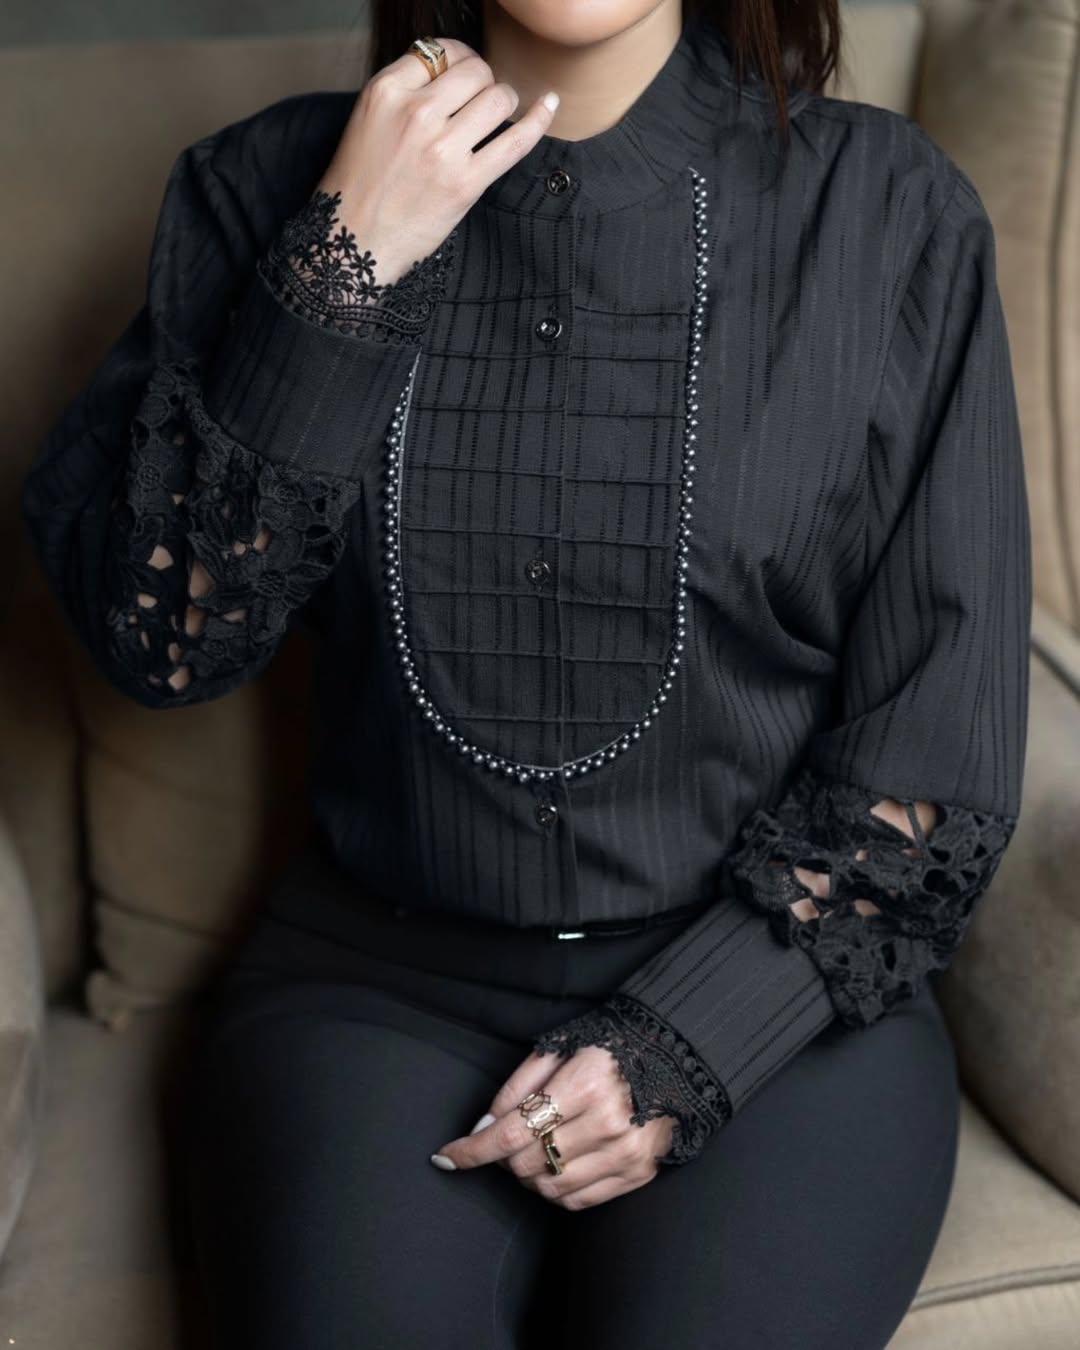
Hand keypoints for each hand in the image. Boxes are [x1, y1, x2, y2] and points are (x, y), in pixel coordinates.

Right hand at [316, 36, 558, 284]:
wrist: (353, 243)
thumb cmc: (359, 185)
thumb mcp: (367, 121)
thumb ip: (404, 93)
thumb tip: (452, 73)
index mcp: (386, 93)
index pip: (438, 52)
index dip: (458, 59)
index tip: (463, 74)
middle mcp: (415, 114)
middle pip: (474, 71)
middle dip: (484, 80)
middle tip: (480, 99)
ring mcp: (443, 150)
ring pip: (498, 99)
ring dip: (504, 101)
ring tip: (497, 114)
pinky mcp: (466, 183)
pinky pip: (516, 141)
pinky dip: (538, 119)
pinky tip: (549, 104)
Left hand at [430, 1045, 675, 1210]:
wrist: (674, 1056)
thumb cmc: (609, 1044)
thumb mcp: (559, 1047)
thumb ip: (516, 1087)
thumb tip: (481, 1129)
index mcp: (586, 1083)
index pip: (514, 1131)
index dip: (474, 1150)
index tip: (446, 1157)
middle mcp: (609, 1123)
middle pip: (528, 1163)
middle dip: (502, 1156)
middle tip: (504, 1138)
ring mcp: (626, 1152)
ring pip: (550, 1188)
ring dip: (526, 1175)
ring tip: (531, 1150)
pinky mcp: (638, 1173)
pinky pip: (578, 1199)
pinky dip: (553, 1189)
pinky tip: (553, 1165)